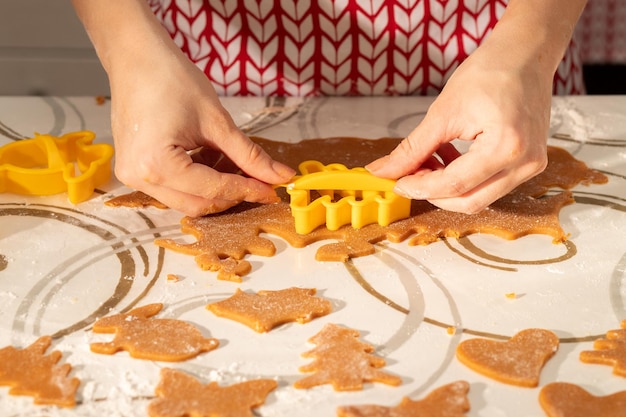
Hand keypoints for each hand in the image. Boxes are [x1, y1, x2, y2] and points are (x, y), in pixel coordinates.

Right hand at [108, 50, 294, 216]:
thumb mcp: (217, 120)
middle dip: (232, 195)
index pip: (213, 190)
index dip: (248, 190)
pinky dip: (198, 180)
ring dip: (215, 189)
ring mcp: (132, 176)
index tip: (273, 189)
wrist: (137, 56)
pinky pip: (173, 187)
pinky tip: (211, 158)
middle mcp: (139, 178)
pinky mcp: (135, 170)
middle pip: (198, 204)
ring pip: (186, 200)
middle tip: (259, 180)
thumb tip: (280, 176)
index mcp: (156, 165)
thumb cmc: (171, 79)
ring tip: (233, 162)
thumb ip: (249, 155)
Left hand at [366, 40, 551, 213]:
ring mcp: (531, 165)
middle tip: (408, 175)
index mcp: (506, 147)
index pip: (454, 185)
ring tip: (427, 160)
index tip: (396, 182)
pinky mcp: (528, 163)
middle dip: (433, 192)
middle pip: (469, 202)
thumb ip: (413, 148)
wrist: (526, 52)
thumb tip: (384, 170)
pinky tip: (448, 157)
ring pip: (479, 198)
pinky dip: (464, 178)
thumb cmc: (492, 70)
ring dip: (447, 186)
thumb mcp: (443, 111)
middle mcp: (525, 163)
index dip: (419, 188)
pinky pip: (490, 184)